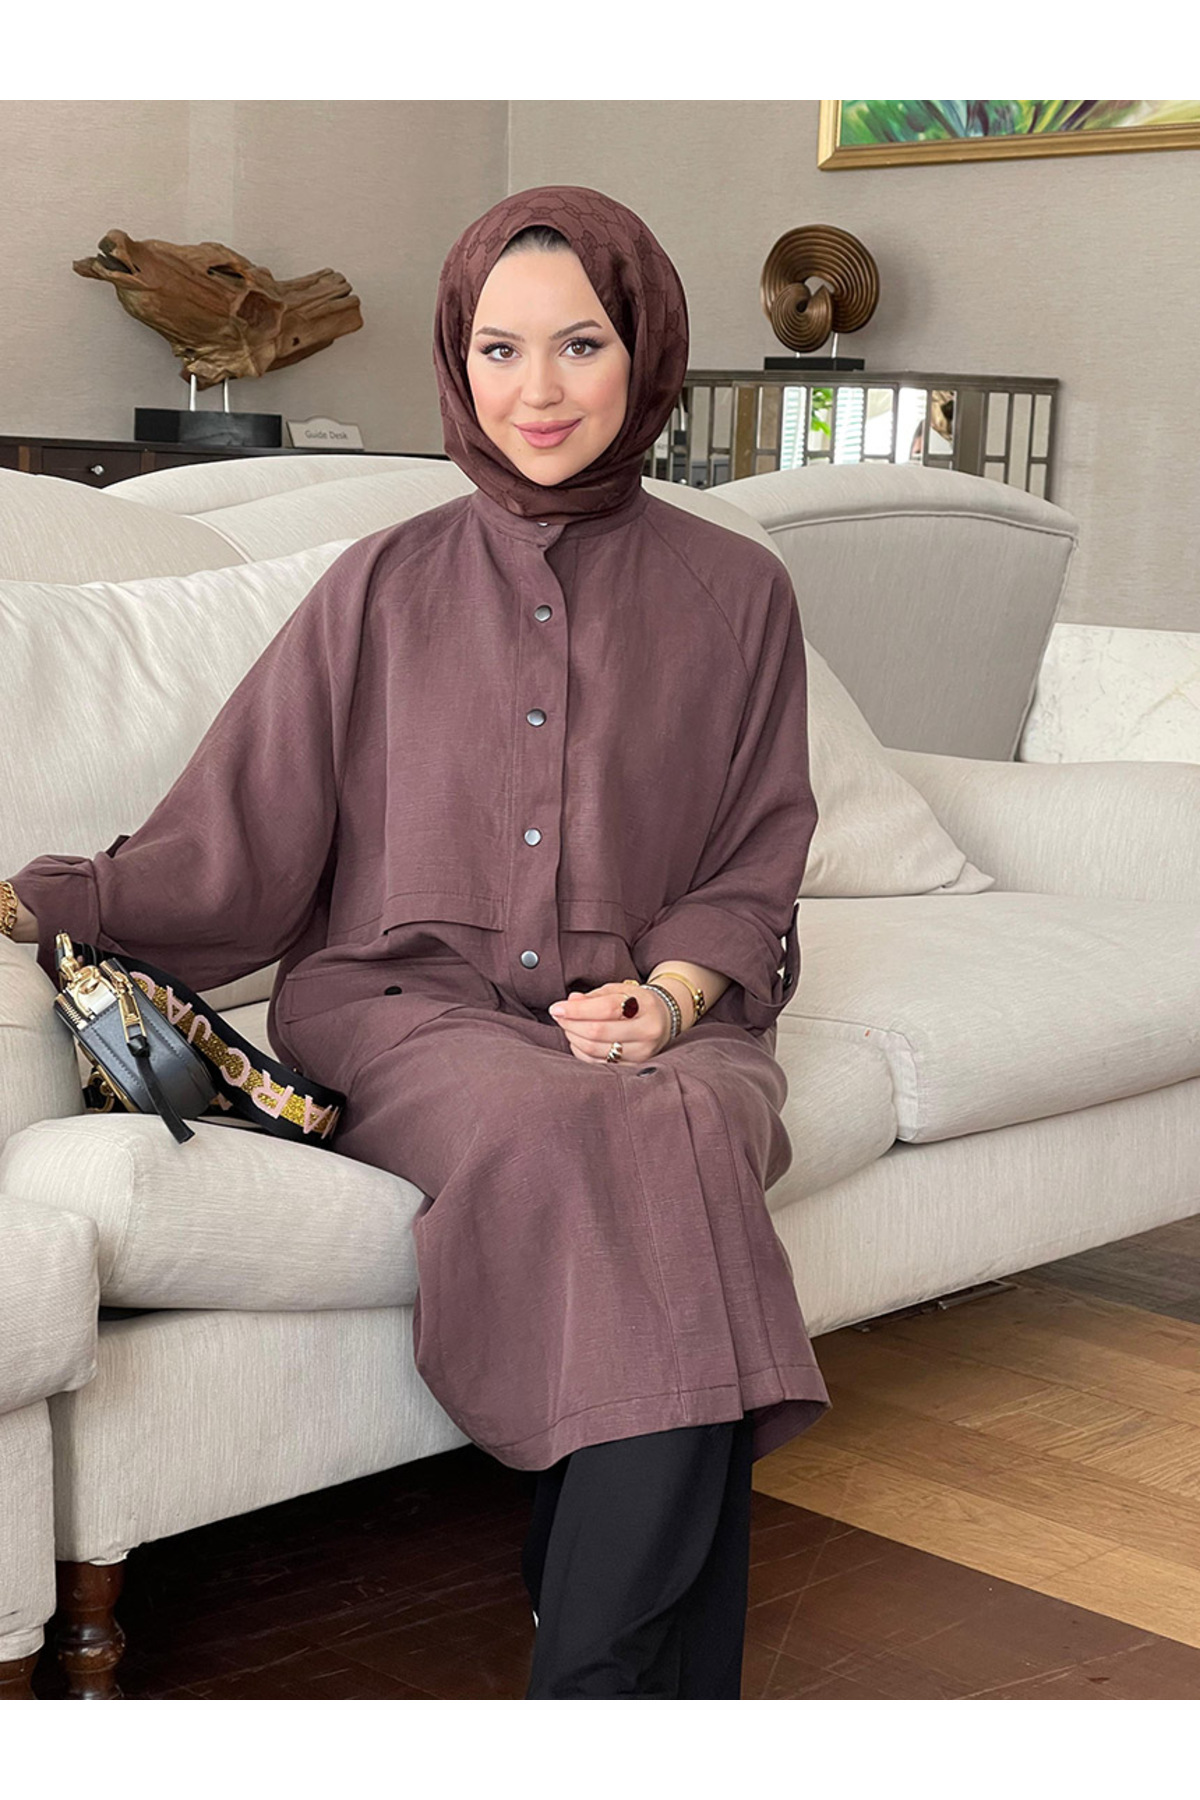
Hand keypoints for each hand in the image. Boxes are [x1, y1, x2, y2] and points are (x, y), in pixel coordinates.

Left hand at [548, 981, 670, 1065]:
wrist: (664, 1021)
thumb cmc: (637, 1003)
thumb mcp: (620, 991)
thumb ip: (594, 997)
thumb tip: (570, 1002)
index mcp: (644, 1006)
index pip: (606, 1008)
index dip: (577, 1009)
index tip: (557, 1008)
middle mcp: (647, 1031)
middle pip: (598, 1032)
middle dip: (571, 1024)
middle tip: (559, 1017)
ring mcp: (642, 1052)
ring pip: (596, 1050)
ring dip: (574, 1038)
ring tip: (568, 1027)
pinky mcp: (633, 1067)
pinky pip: (598, 1063)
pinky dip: (581, 1051)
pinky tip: (578, 1040)